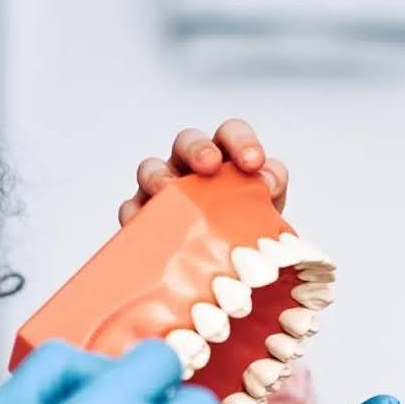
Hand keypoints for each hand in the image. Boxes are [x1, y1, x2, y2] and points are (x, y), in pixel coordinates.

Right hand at [120, 119, 288, 225]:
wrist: (227, 269)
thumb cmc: (246, 230)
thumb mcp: (268, 207)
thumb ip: (272, 185)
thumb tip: (268, 181)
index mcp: (225, 158)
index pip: (230, 134)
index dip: (241, 141)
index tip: (253, 163)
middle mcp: (190, 167)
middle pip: (187, 141)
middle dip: (197, 148)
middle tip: (209, 165)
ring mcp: (162, 189)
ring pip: (151, 169)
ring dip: (159, 177)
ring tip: (168, 192)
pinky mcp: (142, 217)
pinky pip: (131, 209)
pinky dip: (135, 214)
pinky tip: (144, 223)